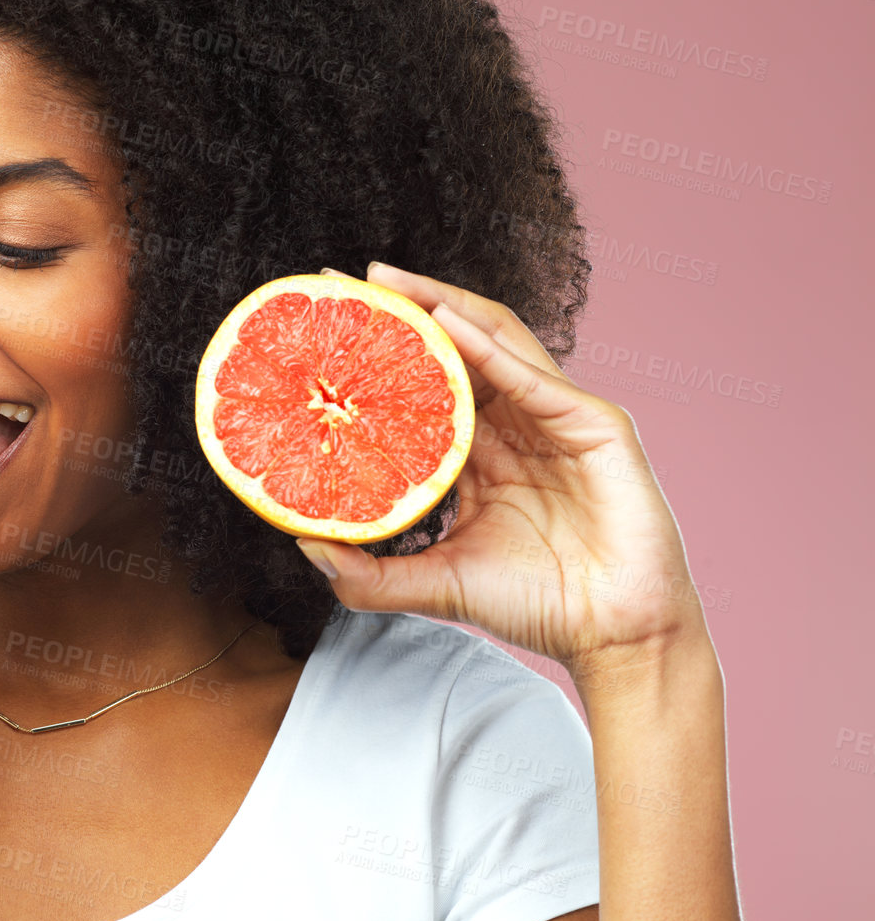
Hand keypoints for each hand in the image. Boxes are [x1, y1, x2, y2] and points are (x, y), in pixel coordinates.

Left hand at [296, 262, 709, 681]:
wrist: (615, 638)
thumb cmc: (539, 605)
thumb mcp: (436, 584)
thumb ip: (369, 575)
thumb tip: (305, 546)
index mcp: (483, 450)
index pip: (426, 381)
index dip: (383, 350)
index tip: (325, 327)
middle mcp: (518, 422)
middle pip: (457, 345)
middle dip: (406, 308)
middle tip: (345, 283)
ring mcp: (558, 417)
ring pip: (496, 340)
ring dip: (442, 305)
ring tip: (389, 283)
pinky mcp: (595, 425)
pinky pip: (534, 377)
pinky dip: (488, 347)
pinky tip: (446, 321)